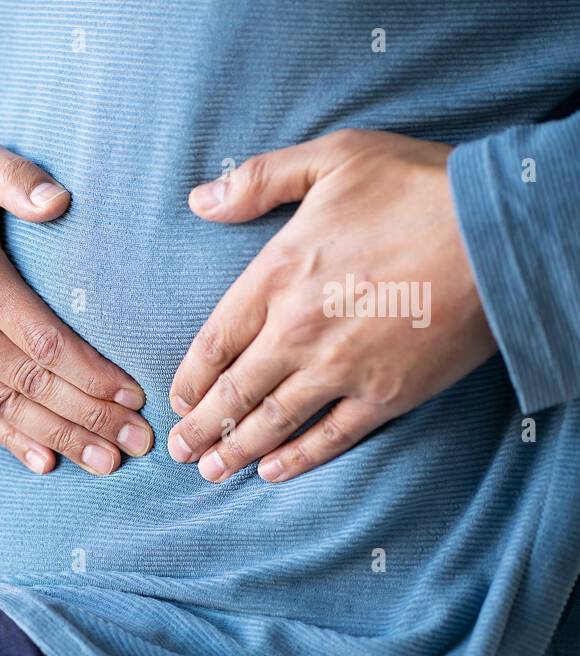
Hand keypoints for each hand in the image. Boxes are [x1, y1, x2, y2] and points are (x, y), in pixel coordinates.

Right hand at [0, 139, 151, 474]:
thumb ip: (14, 175)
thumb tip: (58, 201)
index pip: (41, 340)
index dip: (91, 374)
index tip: (134, 396)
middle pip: (30, 383)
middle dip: (90, 417)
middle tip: (138, 442)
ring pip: (5, 406)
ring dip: (60, 438)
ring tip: (107, 462)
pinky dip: (11, 440)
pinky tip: (47, 462)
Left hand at [167, 129, 495, 482]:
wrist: (503, 231)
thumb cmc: (420, 187)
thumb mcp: (332, 159)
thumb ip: (259, 180)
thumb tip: (199, 200)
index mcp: (277, 276)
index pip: (214, 341)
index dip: (190, 378)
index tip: (177, 400)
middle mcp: (298, 331)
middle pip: (234, 392)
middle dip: (201, 428)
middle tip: (179, 451)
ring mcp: (341, 368)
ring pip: (272, 421)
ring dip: (235, 452)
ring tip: (210, 472)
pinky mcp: (387, 394)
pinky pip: (331, 437)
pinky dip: (298, 459)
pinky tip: (273, 472)